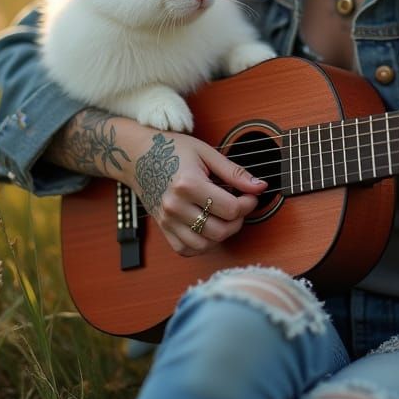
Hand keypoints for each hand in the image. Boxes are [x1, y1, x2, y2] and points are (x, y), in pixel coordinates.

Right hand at [129, 128, 265, 256]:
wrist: (138, 155)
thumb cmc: (172, 149)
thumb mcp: (206, 153)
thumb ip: (234, 172)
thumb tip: (260, 186)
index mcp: (188, 184)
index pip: (229, 208)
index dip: (248, 204)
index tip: (251, 195)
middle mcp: (176, 206)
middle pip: (219, 230)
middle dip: (238, 221)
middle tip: (240, 206)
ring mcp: (167, 220)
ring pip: (205, 244)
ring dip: (222, 234)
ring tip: (226, 217)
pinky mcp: (163, 228)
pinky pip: (187, 249)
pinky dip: (203, 244)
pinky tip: (209, 227)